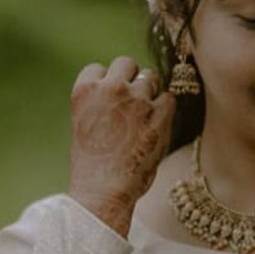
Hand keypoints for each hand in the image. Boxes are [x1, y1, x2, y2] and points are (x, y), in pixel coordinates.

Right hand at [69, 56, 175, 235]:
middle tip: (131, 104)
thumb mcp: (85, 123)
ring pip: (151, 76)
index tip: (109, 102)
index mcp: (85, 89)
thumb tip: (127, 86)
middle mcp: (110, 87)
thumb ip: (101, 101)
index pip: (99, 68)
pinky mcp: (159, 113)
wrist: (105, 189)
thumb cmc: (93, 164)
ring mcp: (137, 99)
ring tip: (144, 118)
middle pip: (127, 64)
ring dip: (150, 92)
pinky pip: (169, 98)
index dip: (106, 83)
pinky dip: (165, 109)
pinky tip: (157, 126)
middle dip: (131, 79)